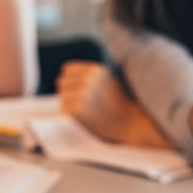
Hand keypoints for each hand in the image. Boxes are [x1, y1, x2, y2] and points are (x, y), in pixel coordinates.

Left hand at [57, 61, 171, 147]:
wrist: (130, 123)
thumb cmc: (120, 104)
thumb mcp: (107, 81)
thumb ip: (90, 77)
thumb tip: (64, 77)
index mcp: (94, 70)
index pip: (67, 70)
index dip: (70, 81)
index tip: (76, 90)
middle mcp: (87, 79)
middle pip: (62, 82)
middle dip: (68, 92)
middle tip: (82, 104)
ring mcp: (81, 93)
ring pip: (62, 97)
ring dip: (69, 105)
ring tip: (86, 111)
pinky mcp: (77, 108)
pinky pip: (63, 110)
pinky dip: (70, 116)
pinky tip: (84, 118)